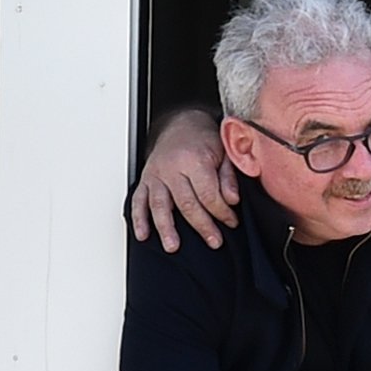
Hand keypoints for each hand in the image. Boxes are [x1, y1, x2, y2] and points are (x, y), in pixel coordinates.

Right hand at [127, 108, 238, 251]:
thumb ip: (229, 175)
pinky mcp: (145, 179)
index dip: (221, 211)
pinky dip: (139, 219)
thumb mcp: (225, 151)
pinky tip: (143, 234)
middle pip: (186, 203)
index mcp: (194, 160)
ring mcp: (156, 175)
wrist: (181, 124)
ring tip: (173, 246)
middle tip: (214, 241)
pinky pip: (138, 201)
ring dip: (166, 228)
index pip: (208, 194)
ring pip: (159, 206)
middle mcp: (172, 169)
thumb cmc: (204, 138)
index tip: (231, 222)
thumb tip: (232, 200)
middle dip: (201, 225)